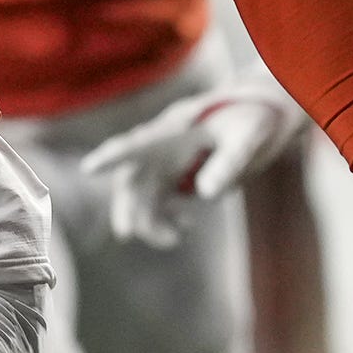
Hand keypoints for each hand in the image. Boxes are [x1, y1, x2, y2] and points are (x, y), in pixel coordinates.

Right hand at [77, 83, 303, 246]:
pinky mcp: (174, 175)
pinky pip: (156, 202)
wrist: (263, 114)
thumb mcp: (249, 138)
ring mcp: (166, 161)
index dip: (112, 156)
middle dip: (126, 205)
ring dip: (149, 220)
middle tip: (126, 233)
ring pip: (141, 196)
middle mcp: (162, 146)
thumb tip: (206, 194)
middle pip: (131, 177)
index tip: (90, 168)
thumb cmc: (253, 120)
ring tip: (176, 238)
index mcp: (174, 130)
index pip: (138, 143)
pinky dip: (163, 219)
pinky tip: (185, 227)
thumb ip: (229, 163)